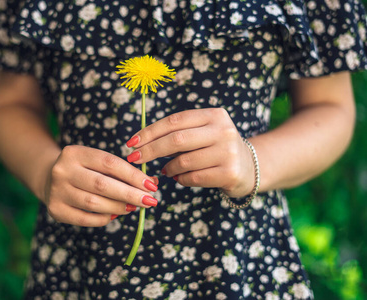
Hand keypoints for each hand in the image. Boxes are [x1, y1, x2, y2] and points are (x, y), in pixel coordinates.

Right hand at [44, 145, 158, 226]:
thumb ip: (122, 171)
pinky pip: (85, 219)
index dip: (133, 175)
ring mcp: (56, 191)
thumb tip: (151, 183)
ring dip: (119, 207)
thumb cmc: (83, 169)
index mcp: (75, 152)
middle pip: (102, 185)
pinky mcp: (56, 210)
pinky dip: (104, 218)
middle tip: (150, 201)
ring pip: (94, 203)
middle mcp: (62, 170)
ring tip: (134, 207)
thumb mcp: (97, 162)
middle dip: (130, 194)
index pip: (109, 163)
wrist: (48, 178)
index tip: (152, 185)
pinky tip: (115, 215)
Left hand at [125, 108, 254, 197]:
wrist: (249, 167)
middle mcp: (223, 130)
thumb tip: (140, 143)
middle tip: (134, 158)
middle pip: (176, 140)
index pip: (174, 121)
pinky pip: (192, 177)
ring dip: (168, 168)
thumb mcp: (203, 133)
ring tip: (166, 170)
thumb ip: (178, 133)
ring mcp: (228, 152)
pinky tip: (180, 177)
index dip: (150, 132)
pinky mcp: (229, 173)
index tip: (132, 143)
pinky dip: (180, 179)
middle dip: (150, 150)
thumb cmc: (215, 148)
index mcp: (214, 115)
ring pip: (183, 161)